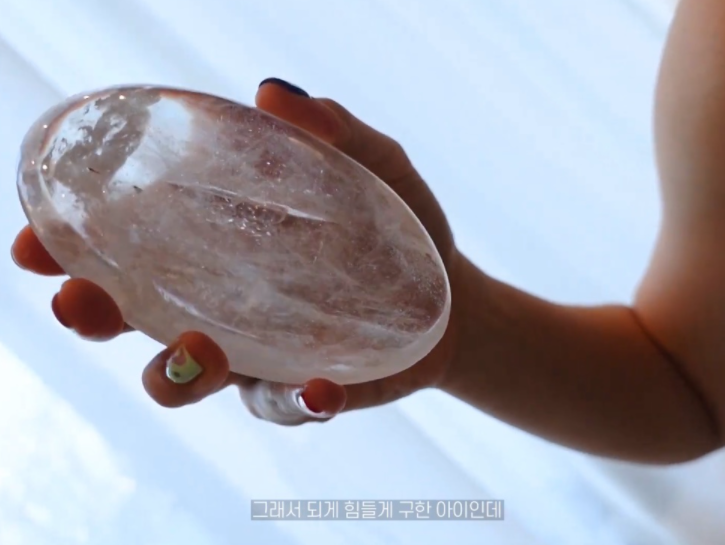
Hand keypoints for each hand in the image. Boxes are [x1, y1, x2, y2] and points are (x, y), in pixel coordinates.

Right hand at [11, 78, 458, 424]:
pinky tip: (322, 389)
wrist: (453, 300)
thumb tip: (273, 91)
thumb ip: (334, 131)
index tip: (35, 237)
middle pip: (132, 320)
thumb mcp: (377, 168)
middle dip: (92, 314)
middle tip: (76, 300)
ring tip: (196, 349)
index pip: (129, 247)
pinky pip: (286, 407)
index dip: (71, 246)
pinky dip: (298, 402)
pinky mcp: (304, 392)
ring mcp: (257, 355)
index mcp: (220, 248)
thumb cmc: (402, 229)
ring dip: (174, 373)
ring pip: (187, 378)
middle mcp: (221, 305)